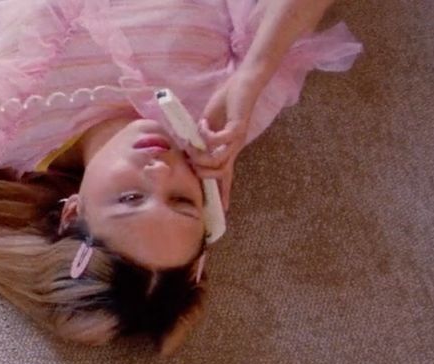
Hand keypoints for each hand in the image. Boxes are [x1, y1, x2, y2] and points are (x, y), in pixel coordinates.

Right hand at [186, 69, 265, 200]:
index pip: (225, 177)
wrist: (244, 82)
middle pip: (220, 175)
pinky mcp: (237, 128)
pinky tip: (201, 124)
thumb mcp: (207, 123)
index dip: (223, 194)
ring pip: (218, 162)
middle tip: (190, 158)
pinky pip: (219, 142)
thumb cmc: (227, 100)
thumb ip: (200, 138)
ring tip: (193, 142)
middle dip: (201, 173)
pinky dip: (206, 136)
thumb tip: (188, 148)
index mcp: (227, 148)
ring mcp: (236, 139)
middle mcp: (233, 147)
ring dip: (201, 155)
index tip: (221, 212)